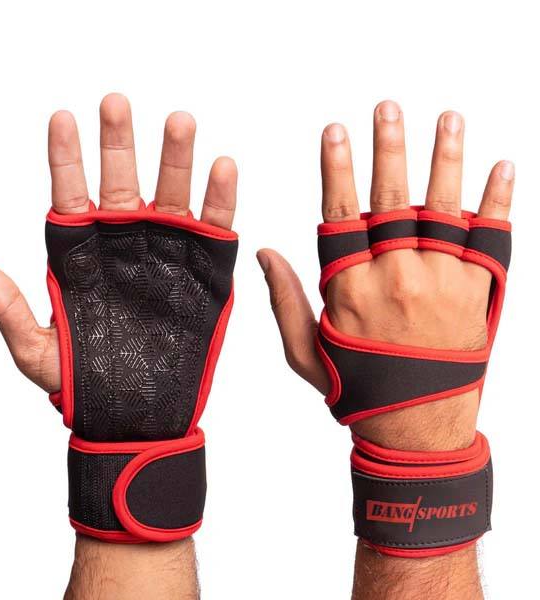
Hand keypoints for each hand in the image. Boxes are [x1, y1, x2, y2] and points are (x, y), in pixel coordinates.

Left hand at [0, 93, 237, 394]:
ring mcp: (166, 253)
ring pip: (172, 194)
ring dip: (176, 158)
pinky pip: (214, 228)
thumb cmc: (85, 383)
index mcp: (83, 253)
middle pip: (122, 182)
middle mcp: (125, 243)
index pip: (72, 192)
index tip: (63, 118)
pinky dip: (219, 198)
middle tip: (116, 104)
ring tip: (179, 121)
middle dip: (120, 143)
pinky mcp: (202, 271)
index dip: (66, 156)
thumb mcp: (35, 350)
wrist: (136, 412)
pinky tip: (222, 167)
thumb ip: (8, 307)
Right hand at [257, 100, 513, 450]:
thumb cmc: (357, 389)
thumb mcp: (305, 351)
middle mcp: (397, 276)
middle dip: (388, 148)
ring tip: (447, 118)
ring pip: (443, 206)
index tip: (336, 131)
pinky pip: (490, 238)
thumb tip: (265, 251)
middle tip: (387, 108)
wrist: (417, 430)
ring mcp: (442, 281)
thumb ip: (285, 299)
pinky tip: (502, 166)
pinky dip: (498, 200)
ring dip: (445, 158)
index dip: (336, 168)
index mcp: (351, 287)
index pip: (340, 212)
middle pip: (392, 198)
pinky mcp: (477, 292)